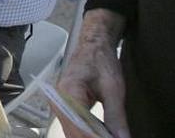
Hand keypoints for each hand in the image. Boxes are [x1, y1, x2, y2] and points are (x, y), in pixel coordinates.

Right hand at [55, 10, 131, 137]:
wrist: (92, 46)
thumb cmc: (100, 60)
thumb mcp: (113, 88)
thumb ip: (116, 116)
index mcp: (68, 92)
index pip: (80, 126)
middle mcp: (58, 100)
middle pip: (74, 132)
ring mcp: (59, 104)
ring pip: (72, 132)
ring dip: (90, 137)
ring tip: (108, 136)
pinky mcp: (65, 107)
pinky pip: (74, 126)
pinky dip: (87, 133)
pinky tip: (101, 134)